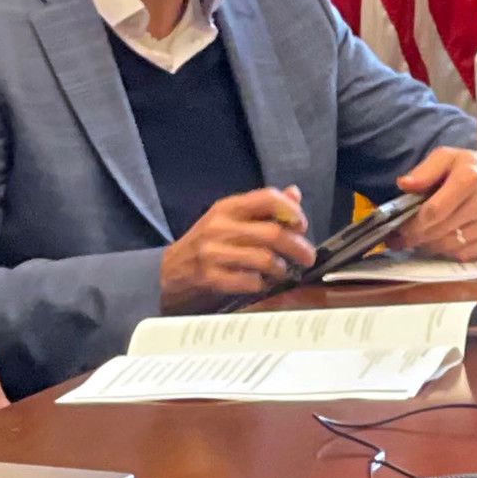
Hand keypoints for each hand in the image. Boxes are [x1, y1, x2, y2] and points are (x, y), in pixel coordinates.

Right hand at [161, 186, 315, 308]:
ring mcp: (213, 252)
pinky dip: (262, 284)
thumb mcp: (231, 220)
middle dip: (298, 248)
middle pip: (273, 233)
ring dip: (282, 269)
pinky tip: (261, 283)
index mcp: (228, 207)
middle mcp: (220, 226)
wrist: (169, 271)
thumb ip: (263, 209)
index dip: (293, 211)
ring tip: (283, 272)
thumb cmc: (208, 244)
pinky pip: (250, 281)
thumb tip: (294, 193)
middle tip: (307, 258)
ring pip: (265, 259)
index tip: (302, 226)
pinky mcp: (210, 277)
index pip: (268, 198)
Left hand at [395, 144, 476, 264]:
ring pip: (449, 245)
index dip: (412, 224)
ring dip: (429, 246)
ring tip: (416, 241)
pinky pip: (463, 254)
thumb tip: (404, 184)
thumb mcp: (447, 158)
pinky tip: (439, 243)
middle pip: (439, 231)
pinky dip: (447, 251)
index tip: (395, 231)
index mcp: (468, 179)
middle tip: (398, 241)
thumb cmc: (470, 168)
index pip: (433, 211)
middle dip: (415, 238)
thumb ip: (425, 171)